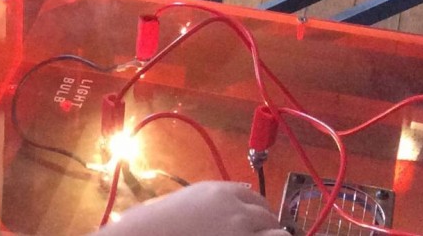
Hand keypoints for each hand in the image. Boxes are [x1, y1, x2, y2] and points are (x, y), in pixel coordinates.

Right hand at [94, 181, 288, 235]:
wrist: (145, 235)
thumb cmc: (154, 224)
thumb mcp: (184, 204)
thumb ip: (208, 207)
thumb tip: (220, 218)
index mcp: (220, 191)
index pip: (255, 200)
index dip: (259, 214)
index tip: (258, 225)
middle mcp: (236, 207)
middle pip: (268, 216)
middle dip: (267, 228)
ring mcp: (242, 230)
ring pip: (276, 233)